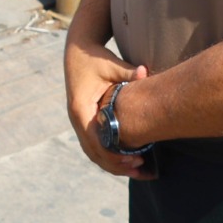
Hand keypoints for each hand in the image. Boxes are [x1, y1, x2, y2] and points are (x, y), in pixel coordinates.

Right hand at [64, 36, 152, 178]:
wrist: (79, 52)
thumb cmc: (95, 58)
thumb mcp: (111, 64)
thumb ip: (127, 72)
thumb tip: (145, 72)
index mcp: (80, 108)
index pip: (94, 140)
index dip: (113, 154)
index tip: (134, 159)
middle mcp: (77, 119)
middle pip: (93, 152)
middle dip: (115, 164)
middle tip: (140, 168)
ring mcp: (79, 122)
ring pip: (93, 152)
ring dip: (113, 164)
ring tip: (137, 170)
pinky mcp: (85, 122)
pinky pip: (95, 146)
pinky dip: (109, 156)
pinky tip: (127, 160)